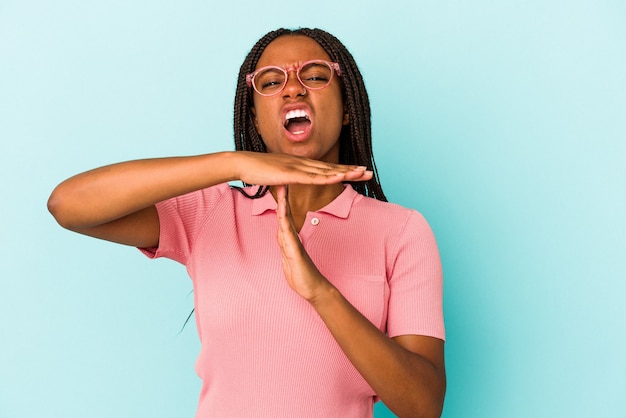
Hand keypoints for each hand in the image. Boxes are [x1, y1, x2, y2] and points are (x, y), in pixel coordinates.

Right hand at [236, 152, 372, 186]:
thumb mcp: (275, 177)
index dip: (343, 170)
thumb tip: (286, 186)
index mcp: (300, 164)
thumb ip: (284, 181)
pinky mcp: (291, 173)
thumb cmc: (256, 170)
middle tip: (369, 172)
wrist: (242, 163)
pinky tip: (340, 177)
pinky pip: (313, 177)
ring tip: (362, 173)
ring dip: (345, 172)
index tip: (357, 171)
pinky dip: (328, 177)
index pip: (326, 168)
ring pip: (326, 171)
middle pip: (331, 167)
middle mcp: (302, 163)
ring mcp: (297, 167)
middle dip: (351, 170)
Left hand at [275, 185, 331, 300]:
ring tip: (281, 190)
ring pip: (286, 221)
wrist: (314, 289)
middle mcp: (291, 239)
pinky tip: (282, 215)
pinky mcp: (295, 253)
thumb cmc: (302, 274)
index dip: (280, 201)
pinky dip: (285, 224)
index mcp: (288, 239)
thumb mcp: (289, 256)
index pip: (283, 216)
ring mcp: (293, 245)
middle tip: (280, 179)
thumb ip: (286, 244)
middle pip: (285, 213)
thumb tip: (282, 233)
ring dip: (283, 205)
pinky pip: (288, 236)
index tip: (277, 186)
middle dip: (281, 196)